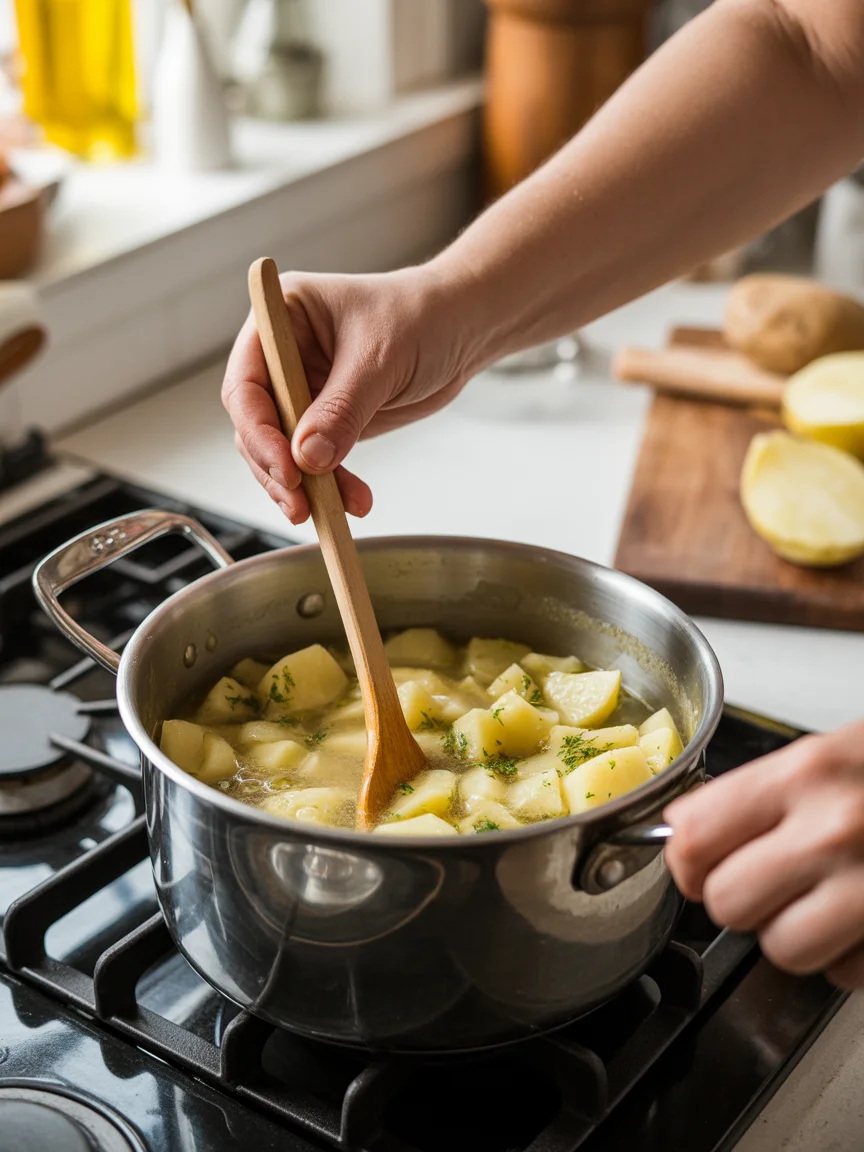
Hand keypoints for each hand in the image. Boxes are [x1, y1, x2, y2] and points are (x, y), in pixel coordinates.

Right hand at [222, 265, 476, 523]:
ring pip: (282, 451)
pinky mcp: (326, 420)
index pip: (245, 382)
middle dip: (276, 467)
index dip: (257, 429)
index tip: (286, 466)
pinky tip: (353, 501)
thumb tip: (308, 457)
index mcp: (279, 320)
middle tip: (301, 501)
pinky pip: (315, 462)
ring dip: (303, 487)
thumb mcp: (379, 359)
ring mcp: (302, 391)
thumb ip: (341, 409)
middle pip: (256, 424)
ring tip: (330, 512)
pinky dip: (331, 487)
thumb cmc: (421, 316)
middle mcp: (282, 357)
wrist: (460, 327)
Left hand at [664, 719, 863, 987]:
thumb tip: (687, 835)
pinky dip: (848, 957)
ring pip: (781, 949)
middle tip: (770, 881)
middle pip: (727, 903)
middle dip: (742, 899)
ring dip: (795, 933)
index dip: (688, 859)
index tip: (699, 863)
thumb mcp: (829, 755)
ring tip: (824, 899)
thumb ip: (757, 794)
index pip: (695, 837)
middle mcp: (835, 831)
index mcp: (806, 774)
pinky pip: (843, 976)